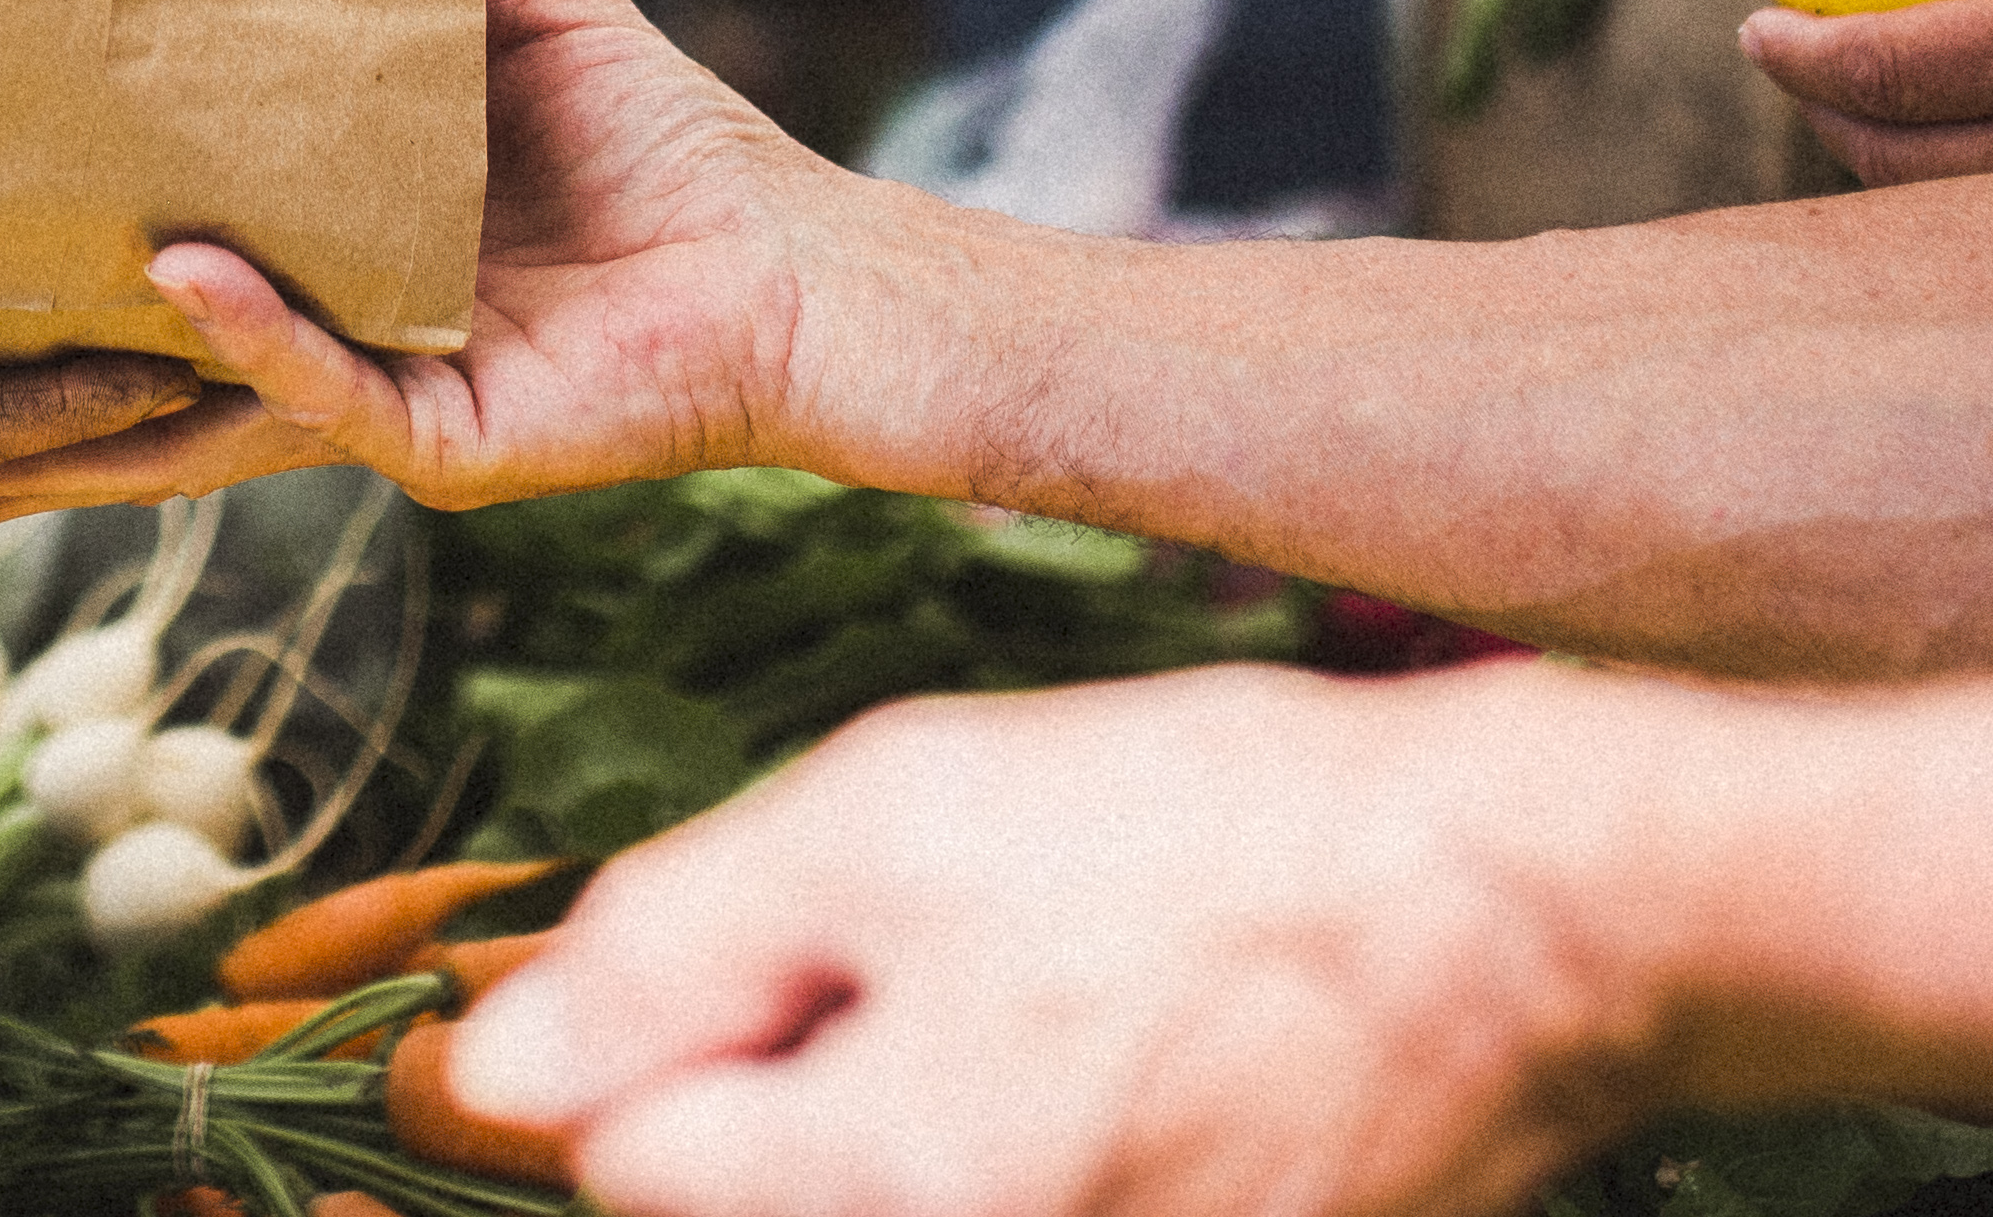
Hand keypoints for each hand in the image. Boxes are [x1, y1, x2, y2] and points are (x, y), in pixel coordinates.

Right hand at [0, 0, 946, 550]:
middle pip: (110, 412)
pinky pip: (327, 391)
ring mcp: (370, 409)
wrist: (798, 260)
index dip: (15, 306)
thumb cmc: (661, 144)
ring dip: (61, 429)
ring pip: (181, 440)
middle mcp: (312, 356)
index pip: (129, 298)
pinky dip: (253, 336)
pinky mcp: (447, 438)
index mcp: (304, 269)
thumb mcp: (510, 12)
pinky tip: (183, 280)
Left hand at [452, 668, 1648, 1216]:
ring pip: (864, 1200)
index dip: (644, 1037)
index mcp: (885, 1190)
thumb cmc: (1209, 840)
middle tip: (910, 970)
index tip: (732, 964)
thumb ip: (672, 947)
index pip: (619, 1161)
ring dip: (873, 1120)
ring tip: (1020, 1007)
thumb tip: (491, 1075)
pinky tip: (1087, 1057)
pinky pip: (983, 1202)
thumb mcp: (897, 814)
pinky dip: (980, 1150)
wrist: (1502, 917)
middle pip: (741, 1203)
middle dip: (767, 1097)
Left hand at [1746, 0, 1992, 183]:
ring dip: (1894, 162)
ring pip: (1964, 213)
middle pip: (1906, 162)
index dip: (1803, 56)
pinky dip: (1975, 193)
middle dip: (1829, 118)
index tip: (1757, 27)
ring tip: (1867, 101)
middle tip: (1796, 63)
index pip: (1897, 69)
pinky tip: (1973, 141)